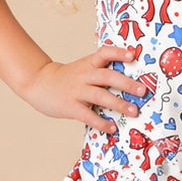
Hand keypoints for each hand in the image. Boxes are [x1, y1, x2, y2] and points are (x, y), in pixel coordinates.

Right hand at [21, 44, 147, 133]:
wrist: (39, 83)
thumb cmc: (66, 79)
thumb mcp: (83, 69)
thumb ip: (101, 72)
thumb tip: (129, 83)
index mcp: (89, 64)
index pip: (104, 53)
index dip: (118, 53)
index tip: (132, 56)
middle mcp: (84, 75)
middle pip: (107, 76)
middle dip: (127, 84)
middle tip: (143, 90)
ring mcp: (77, 91)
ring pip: (101, 95)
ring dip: (119, 104)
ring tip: (134, 111)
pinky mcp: (70, 106)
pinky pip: (88, 115)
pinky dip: (101, 122)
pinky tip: (112, 127)